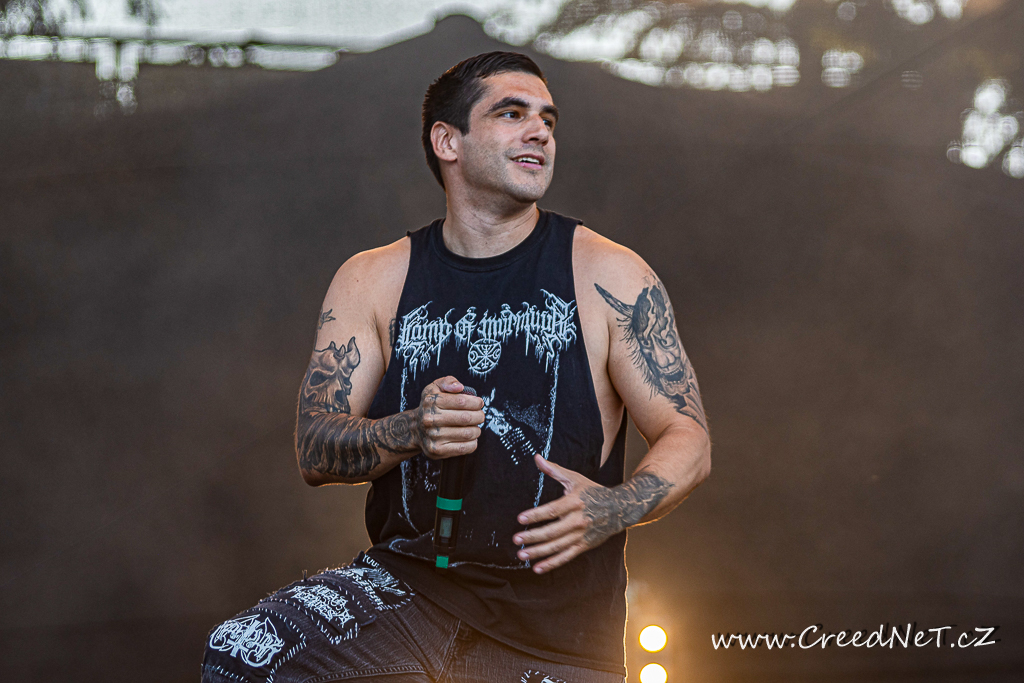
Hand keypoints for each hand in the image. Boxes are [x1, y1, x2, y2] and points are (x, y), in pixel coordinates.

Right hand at [413, 376, 484, 459]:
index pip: (461, 401)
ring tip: (475, 427)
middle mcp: (430, 419)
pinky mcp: (437, 450)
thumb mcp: (434, 388)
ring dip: (477, 430)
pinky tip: (471, 438)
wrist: (416, 429)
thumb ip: (447, 382)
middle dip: (479, 416)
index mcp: (431, 402)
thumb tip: (459, 387)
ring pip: (467, 433)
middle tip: (480, 416)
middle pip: (466, 418)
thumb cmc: (431, 407)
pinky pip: (463, 448)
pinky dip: (473, 443)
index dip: (475, 402)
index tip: (479, 403)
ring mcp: (433, 436)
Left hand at [513, 454, 671, 572]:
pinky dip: (552, 563)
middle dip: (533, 537)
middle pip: (552, 531)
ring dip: (538, 552)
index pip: (552, 510)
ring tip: (521, 555)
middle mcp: (578, 520)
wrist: (619, 508)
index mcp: (574, 502)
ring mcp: (581, 535)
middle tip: (516, 539)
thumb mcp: (575, 479)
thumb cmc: (593, 491)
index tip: (520, 519)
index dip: (536, 515)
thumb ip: (554, 470)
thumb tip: (536, 457)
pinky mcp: (584, 546)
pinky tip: (537, 568)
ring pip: (557, 546)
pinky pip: (566, 556)